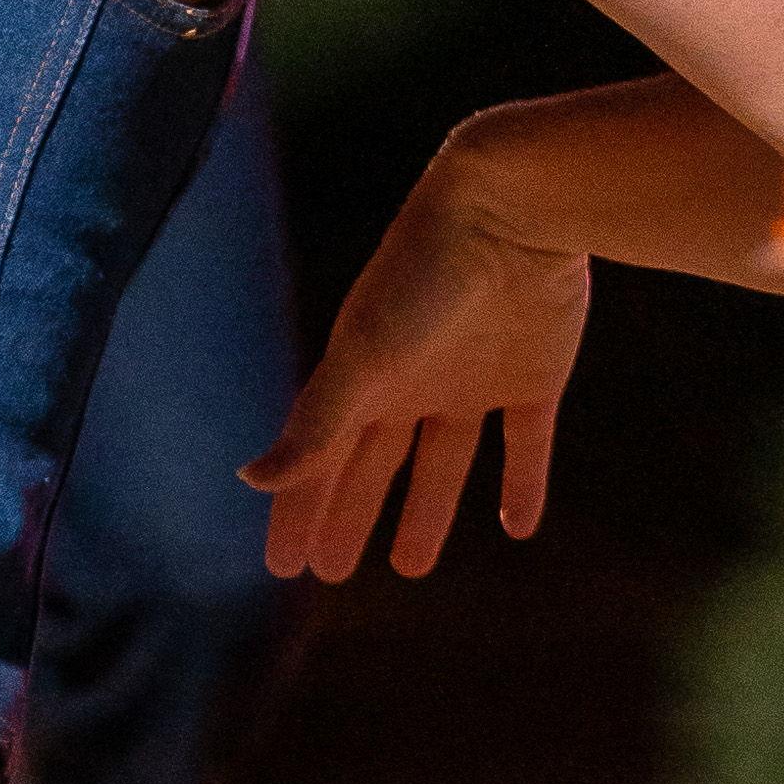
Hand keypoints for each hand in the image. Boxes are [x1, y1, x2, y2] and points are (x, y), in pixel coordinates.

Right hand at [248, 166, 588, 581]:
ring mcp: (473, 378)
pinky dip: (522, 485)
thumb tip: (251, 480)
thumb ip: (315, 425)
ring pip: (444, 462)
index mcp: (362, 376)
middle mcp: (412, 381)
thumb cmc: (424, 276)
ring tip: (409, 566)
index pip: (320, 460)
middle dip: (347, 516)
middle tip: (329, 575)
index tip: (282, 567)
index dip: (298, 510)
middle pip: (372, 466)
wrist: (514, 208)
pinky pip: (526, 444)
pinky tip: (518, 527)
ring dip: (426, 512)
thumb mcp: (364, 357)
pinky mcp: (533, 375)